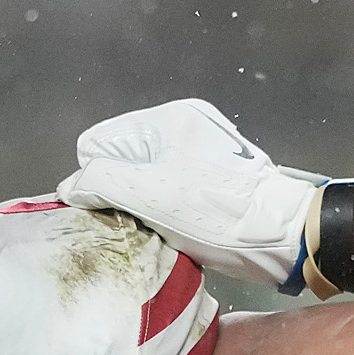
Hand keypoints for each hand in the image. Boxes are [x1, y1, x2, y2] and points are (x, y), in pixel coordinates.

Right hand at [57, 98, 319, 291]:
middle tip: (147, 219)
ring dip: (146, 207)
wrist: (281, 235)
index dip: (99, 179)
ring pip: (144, 181)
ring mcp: (200, 152)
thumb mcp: (147, 194)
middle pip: (121, 162)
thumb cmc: (215, 213)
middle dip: (124, 193)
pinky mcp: (214, 178)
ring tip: (168, 226)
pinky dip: (169, 212)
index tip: (121, 206)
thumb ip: (99, 182)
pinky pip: (169, 192)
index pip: (97, 144)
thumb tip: (72, 188)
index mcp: (165, 119)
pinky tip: (184, 228)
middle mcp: (182, 127)